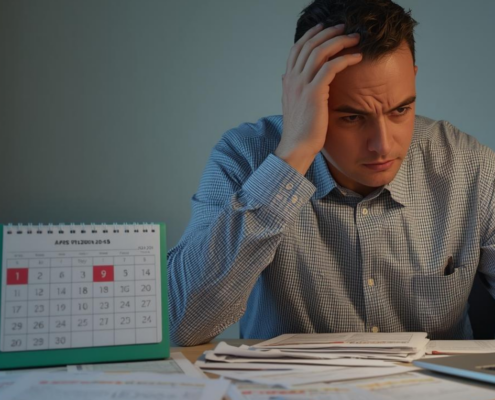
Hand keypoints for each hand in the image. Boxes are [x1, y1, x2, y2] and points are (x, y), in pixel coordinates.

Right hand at [275, 24, 362, 174]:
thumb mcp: (291, 105)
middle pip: (310, 45)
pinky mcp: (314, 93)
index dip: (311, 35)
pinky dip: (345, 58)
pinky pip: (331, 67)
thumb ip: (291, 89)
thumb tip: (285, 78)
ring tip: (354, 38)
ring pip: (320, 51)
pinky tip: (357, 57)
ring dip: (339, 41)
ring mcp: (302, 85)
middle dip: (328, 33)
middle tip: (344, 28)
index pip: (297, 48)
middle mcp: (292, 79)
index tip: (325, 28)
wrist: (296, 147)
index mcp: (288, 80)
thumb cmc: (299, 130)